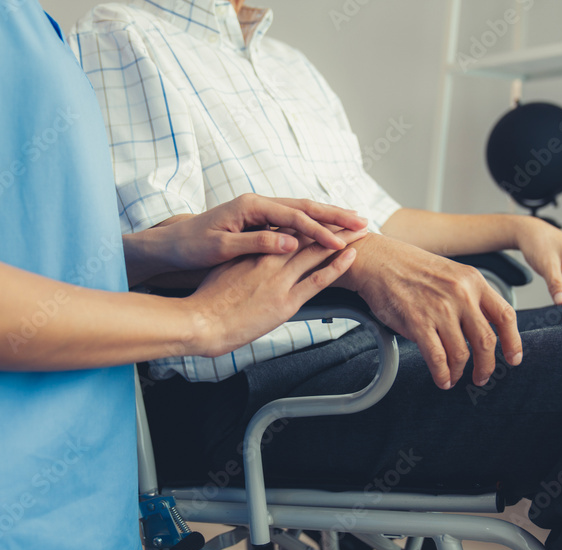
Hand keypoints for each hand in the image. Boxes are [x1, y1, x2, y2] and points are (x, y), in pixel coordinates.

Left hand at [158, 194, 367, 272]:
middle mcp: (257, 203)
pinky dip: (311, 224)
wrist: (170, 244)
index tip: (340, 243)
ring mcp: (258, 211)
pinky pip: (290, 220)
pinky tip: (325, 230)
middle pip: (304, 206)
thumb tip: (288, 243)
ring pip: (300, 211)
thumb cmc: (191, 245)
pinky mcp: (257, 221)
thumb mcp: (221, 246)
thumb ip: (256, 243)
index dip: (320, 231)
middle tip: (363, 223)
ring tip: (352, 223)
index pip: (295, 216)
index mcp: (250, 205)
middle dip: (335, 215)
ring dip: (327, 217)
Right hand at [184, 230, 360, 357]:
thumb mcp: (225, 270)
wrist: (200, 321)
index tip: (327, 216)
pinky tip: (351, 255)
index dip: (311, 221)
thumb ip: (244, 262)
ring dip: (342, 238)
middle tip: (354, 216)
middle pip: (308, 235)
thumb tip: (253, 260)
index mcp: (255, 250)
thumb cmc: (208, 300)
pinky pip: (317, 279)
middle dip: (333, 223)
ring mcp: (279, 279)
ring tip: (361, 229)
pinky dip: (336, 266)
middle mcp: (269, 259)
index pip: (290, 229)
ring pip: (316, 251)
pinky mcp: (285, 301)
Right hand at [343, 235, 522, 389]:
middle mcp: (461, 294)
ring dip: (460, 371)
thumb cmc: (411, 269)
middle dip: (487, 366)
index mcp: (474, 281)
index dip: (513, 342)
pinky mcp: (418, 322)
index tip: (513, 359)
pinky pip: (438, 357)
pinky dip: (442, 374)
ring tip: (454, 377)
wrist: (379, 260)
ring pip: (462, 353)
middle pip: (486, 341)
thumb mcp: (451, 274)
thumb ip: (469, 298)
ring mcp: (440, 308)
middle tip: (482, 377)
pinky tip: (442, 379)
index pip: (505, 316)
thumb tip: (480, 332)